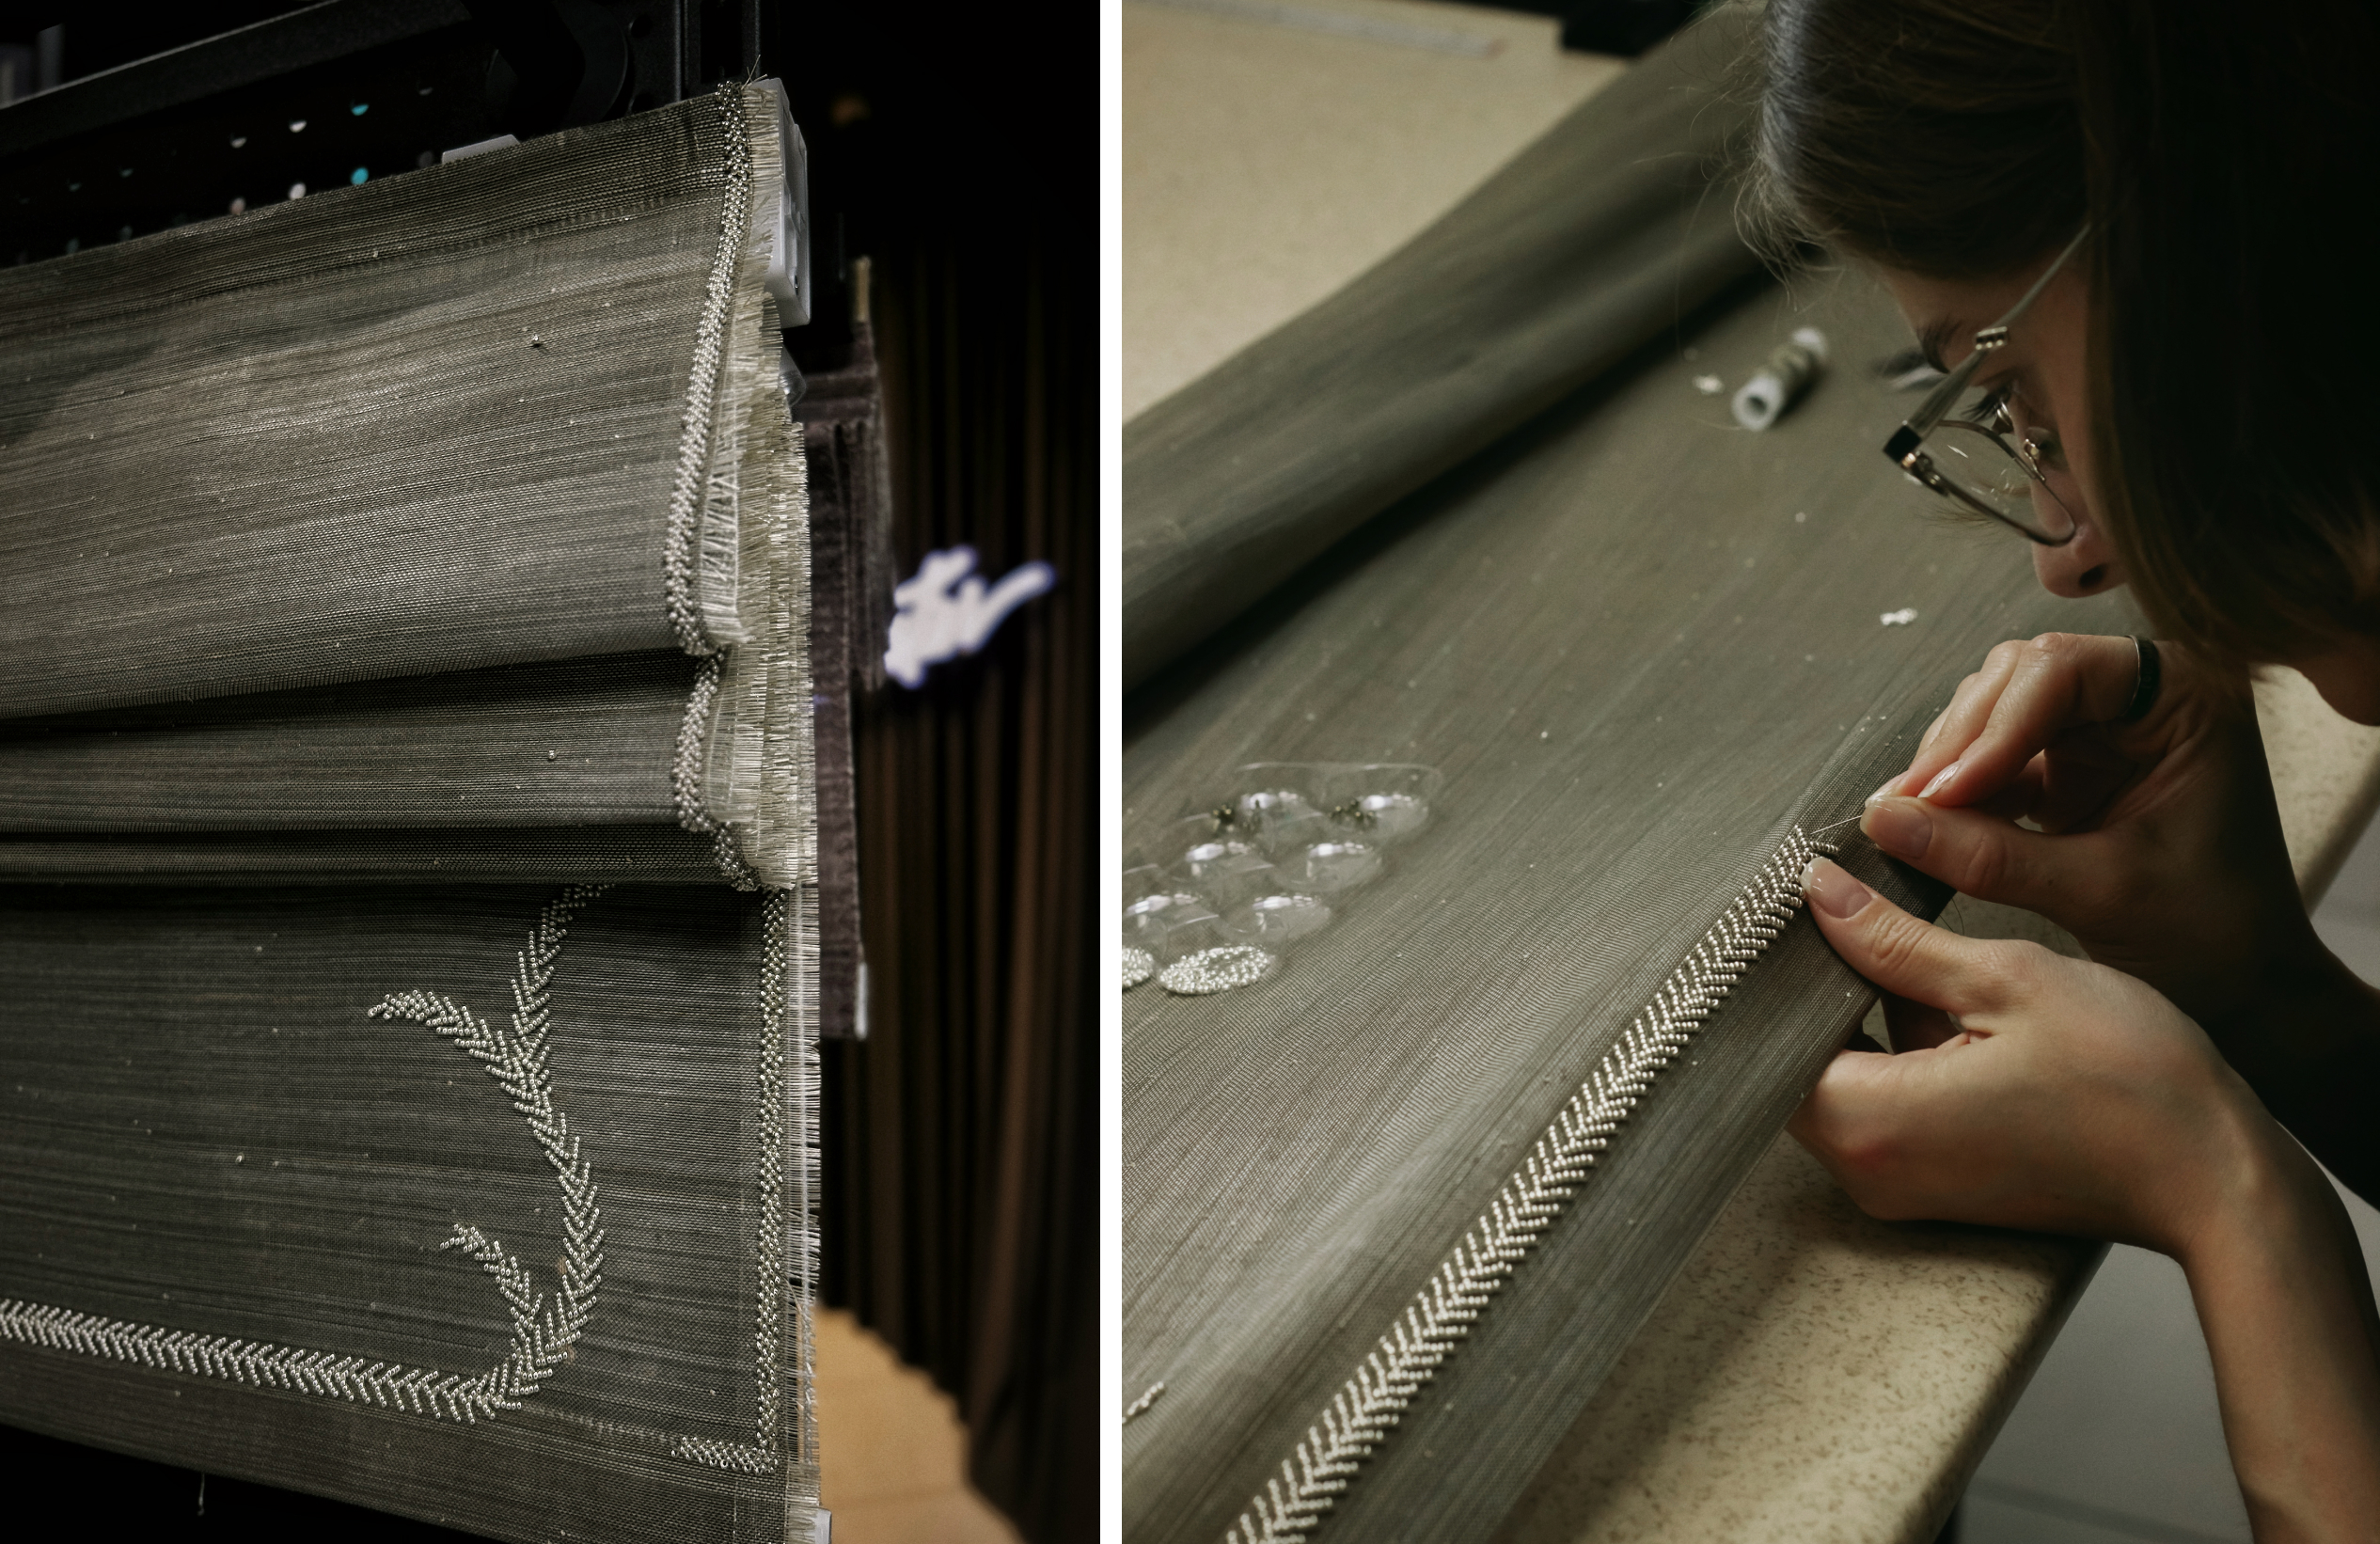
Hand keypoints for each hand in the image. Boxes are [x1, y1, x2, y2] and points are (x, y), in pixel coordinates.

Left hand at [1788, 857, 2275, 1252]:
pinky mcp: (1938, 1184)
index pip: (1766, 1042)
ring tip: (1903, 944)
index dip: (1778, 972)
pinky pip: (1886, 1104)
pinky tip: (1944, 996)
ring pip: (1844, 1079)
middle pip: (1797, 1062)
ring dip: (1865, 1014)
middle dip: (1821, 988)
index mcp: (1871, 1124)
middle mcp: (1869, 1172)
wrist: (2215, 1176)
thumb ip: (1894, 940)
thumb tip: (1819, 891)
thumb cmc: (2131, 1081)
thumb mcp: (2004, 979)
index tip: (1798, 912)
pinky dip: (1902, 1049)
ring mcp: (1902, 1187)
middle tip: (1850, 911)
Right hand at [1861, 632, 2314, 1022]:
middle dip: (1961, 743)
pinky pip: (1991, 761)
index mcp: (2184, 700)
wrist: (2243, 986)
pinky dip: (1954, 794)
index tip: (1947, 791)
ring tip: (1909, 820)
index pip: (2066, 670)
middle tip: (1911, 806)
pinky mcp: (2065, 771)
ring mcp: (2099, 732)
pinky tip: (1922, 826)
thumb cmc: (2213, 934)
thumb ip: (1991, 855)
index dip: (1997, 725)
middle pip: (2018, 680)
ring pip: (1993, 714)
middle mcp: (2140, 699)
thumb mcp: (2100, 893)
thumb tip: (1887, 820)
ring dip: (1948, 765)